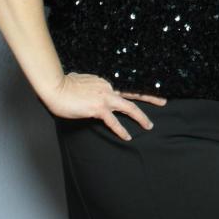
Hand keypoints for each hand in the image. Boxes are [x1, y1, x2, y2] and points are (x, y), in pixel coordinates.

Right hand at [43, 72, 166, 140]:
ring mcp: (104, 97)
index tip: (148, 91)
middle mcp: (108, 87)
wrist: (55, 87)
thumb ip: (91, 85)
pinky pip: (113, 121)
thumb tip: (90, 89)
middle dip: (150, 97)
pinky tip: (127, 136)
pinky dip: (121, 130)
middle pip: (134, 92)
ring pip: (129, 107)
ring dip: (141, 117)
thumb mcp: (83, 81)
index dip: (137, 90)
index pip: (125, 87)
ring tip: (149, 125)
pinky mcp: (98, 108)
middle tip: (163, 101)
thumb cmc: (64, 85)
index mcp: (105, 81)